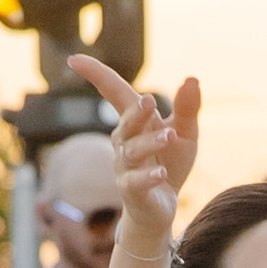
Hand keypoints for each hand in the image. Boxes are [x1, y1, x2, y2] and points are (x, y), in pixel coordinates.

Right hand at [67, 57, 199, 245]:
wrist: (161, 208)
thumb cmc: (169, 163)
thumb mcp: (184, 134)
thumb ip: (187, 108)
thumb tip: (192, 79)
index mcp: (136, 121)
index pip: (113, 93)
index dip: (95, 75)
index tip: (74, 59)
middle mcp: (125, 140)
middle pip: (127, 122)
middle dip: (135, 113)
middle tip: (149, 101)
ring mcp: (125, 166)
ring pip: (133, 150)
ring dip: (150, 143)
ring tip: (170, 137)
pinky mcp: (131, 190)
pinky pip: (136, 181)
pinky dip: (148, 176)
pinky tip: (160, 172)